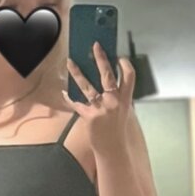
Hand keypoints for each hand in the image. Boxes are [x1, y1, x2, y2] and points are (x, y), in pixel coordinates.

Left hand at [63, 42, 135, 157]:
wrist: (113, 149)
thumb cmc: (118, 130)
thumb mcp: (124, 111)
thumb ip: (118, 97)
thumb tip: (108, 83)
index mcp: (125, 100)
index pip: (129, 77)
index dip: (125, 66)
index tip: (120, 58)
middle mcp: (114, 101)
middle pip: (107, 75)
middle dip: (101, 59)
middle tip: (95, 46)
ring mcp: (101, 108)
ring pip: (87, 85)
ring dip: (77, 72)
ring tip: (70, 61)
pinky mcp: (89, 116)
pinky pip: (76, 103)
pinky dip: (70, 96)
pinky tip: (64, 91)